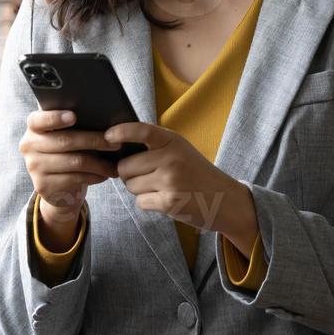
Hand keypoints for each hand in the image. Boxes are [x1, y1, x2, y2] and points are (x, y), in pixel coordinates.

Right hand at [20, 109, 119, 246]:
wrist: (57, 186)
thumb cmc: (67, 153)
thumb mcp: (65, 136)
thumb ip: (73, 124)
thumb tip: (102, 116)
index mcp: (33, 128)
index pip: (37, 120)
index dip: (55, 117)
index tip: (74, 116)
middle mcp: (28, 146)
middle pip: (65, 141)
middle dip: (94, 140)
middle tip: (116, 143)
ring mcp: (34, 167)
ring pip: (74, 162)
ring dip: (99, 163)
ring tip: (115, 164)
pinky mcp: (43, 185)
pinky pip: (75, 178)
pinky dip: (94, 176)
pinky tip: (104, 174)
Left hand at [102, 121, 257, 253]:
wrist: (225, 199)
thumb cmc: (196, 172)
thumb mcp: (180, 150)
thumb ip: (155, 146)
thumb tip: (117, 148)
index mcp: (173, 141)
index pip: (142, 131)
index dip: (121, 132)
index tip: (108, 136)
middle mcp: (171, 158)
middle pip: (126, 166)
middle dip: (129, 174)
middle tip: (146, 176)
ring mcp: (170, 180)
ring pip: (130, 185)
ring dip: (138, 190)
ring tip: (159, 188)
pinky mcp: (169, 202)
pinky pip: (140, 202)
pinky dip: (148, 203)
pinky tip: (164, 199)